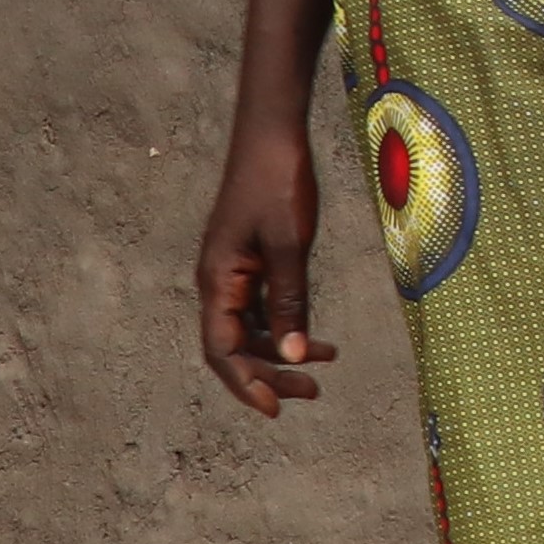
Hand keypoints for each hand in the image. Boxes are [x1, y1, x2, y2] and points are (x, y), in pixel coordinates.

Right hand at [196, 120, 339, 415]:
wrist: (273, 134)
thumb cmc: (278, 184)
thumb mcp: (289, 245)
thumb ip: (289, 299)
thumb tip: (291, 354)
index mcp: (217, 281)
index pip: (223, 350)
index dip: (246, 384)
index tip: (277, 410)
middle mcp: (218, 282)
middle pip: (235, 346)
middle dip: (270, 374)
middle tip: (313, 393)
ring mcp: (233, 272)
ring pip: (251, 328)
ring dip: (282, 351)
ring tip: (325, 364)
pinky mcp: (251, 260)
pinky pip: (261, 307)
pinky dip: (286, 324)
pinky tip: (316, 337)